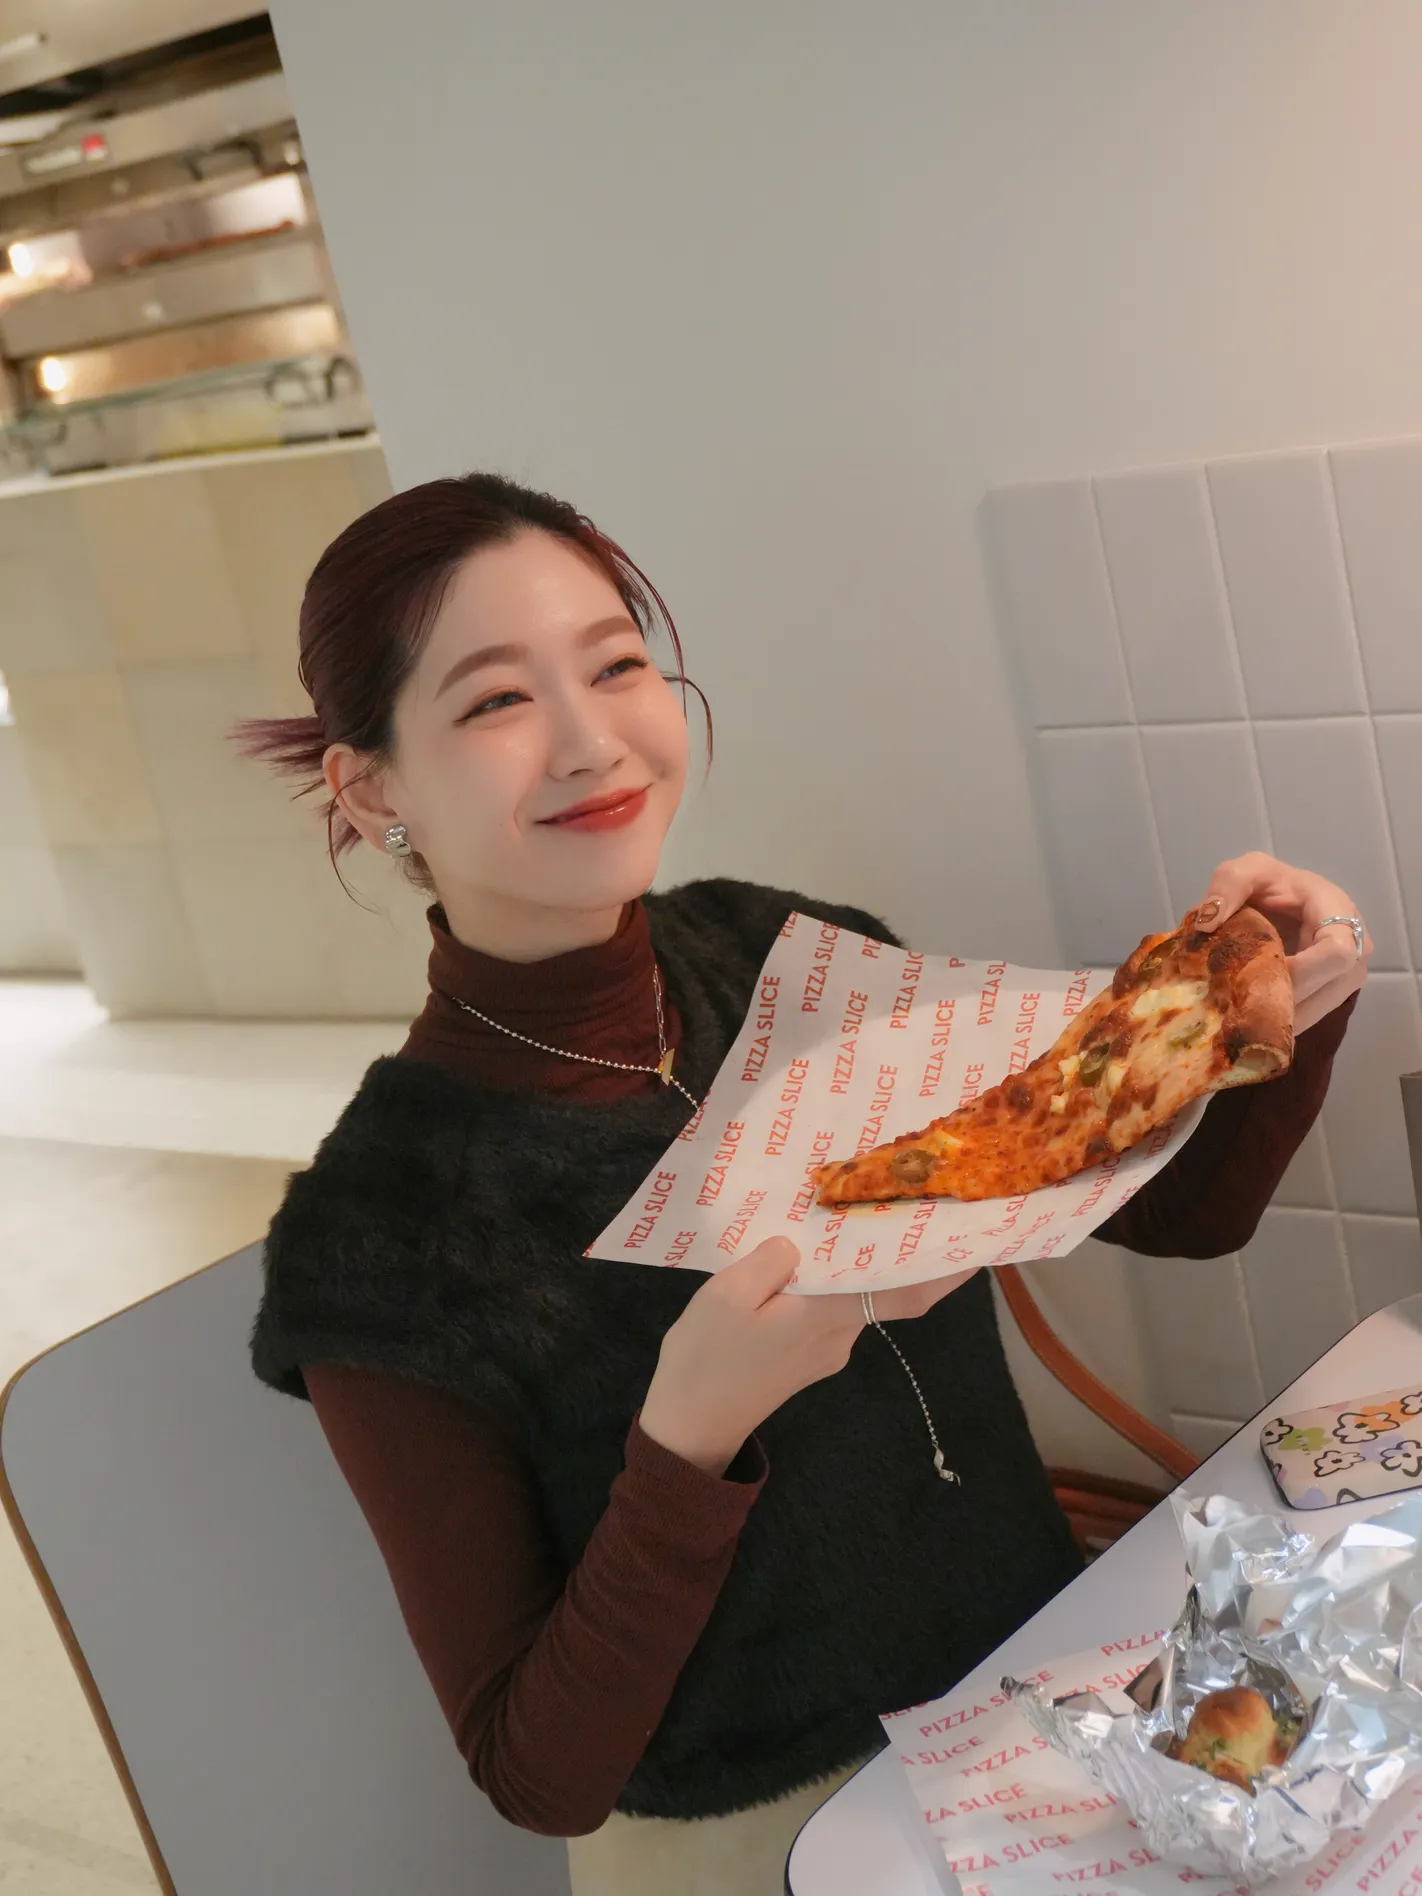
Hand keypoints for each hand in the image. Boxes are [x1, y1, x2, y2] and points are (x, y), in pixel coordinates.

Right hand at [639, 1238, 975, 1473]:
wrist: (689, 1428)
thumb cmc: (707, 1360)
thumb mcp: (725, 1295)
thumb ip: (769, 1260)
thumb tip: (798, 1245)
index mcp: (829, 1316)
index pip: (906, 1292)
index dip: (947, 1269)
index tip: (980, 1241)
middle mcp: (840, 1334)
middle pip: (886, 1288)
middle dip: (904, 1251)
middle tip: (912, 1201)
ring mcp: (826, 1350)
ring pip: (855, 1296)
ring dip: (860, 1263)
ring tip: (850, 1213)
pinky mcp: (806, 1356)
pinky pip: (830, 1309)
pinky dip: (831, 1282)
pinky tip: (807, 1257)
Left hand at [1192, 851, 1370, 1033]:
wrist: (1284, 899)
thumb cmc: (1270, 884)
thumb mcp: (1247, 870)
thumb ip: (1228, 883)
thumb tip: (1208, 923)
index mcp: (1338, 909)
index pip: (1337, 952)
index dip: (1301, 971)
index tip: (1261, 972)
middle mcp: (1357, 945)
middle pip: (1329, 989)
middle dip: (1282, 998)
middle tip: (1239, 1001)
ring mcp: (1350, 973)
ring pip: (1318, 1010)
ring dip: (1279, 1015)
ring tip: (1241, 1012)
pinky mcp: (1335, 992)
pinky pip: (1312, 1015)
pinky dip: (1280, 1019)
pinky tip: (1252, 1015)